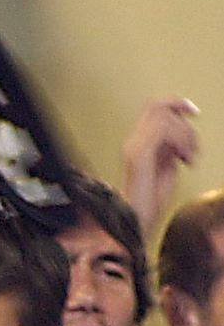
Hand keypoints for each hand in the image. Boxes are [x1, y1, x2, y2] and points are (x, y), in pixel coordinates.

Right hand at [121, 96, 198, 238]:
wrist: (137, 222)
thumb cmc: (150, 203)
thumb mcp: (167, 168)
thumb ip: (171, 148)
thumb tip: (181, 134)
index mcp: (138, 144)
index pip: (154, 107)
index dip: (176, 103)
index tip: (193, 112)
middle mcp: (133, 142)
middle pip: (159, 106)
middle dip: (184, 121)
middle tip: (192, 146)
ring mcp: (134, 147)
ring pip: (164, 116)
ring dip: (185, 134)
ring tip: (188, 157)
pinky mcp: (139, 155)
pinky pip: (163, 130)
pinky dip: (180, 141)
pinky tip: (183, 159)